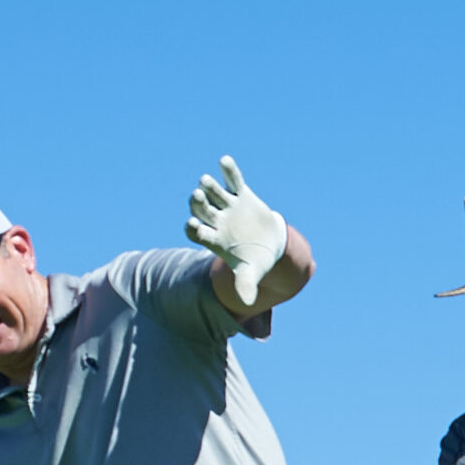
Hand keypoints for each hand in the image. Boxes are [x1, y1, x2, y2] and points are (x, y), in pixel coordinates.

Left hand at [183, 156, 289, 305]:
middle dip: (198, 203)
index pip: (196, 232)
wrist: (270, 244)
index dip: (194, 228)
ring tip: (205, 181)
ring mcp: (228, 206)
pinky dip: (229, 171)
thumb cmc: (255, 260)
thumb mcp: (251, 273)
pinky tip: (224, 161)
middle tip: (197, 197)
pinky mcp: (242, 195)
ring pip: (214, 193)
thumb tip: (245, 303)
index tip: (193, 225)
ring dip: (209, 186)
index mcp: (213, 238)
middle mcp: (216, 219)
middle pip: (201, 209)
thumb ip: (245, 284)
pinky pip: (234, 181)